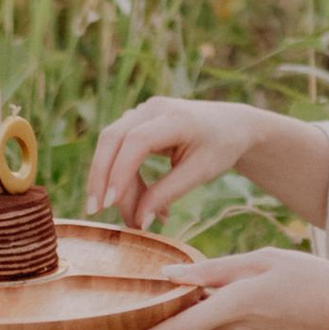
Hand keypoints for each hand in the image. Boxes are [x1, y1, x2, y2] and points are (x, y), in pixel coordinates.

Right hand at [87, 96, 265, 227]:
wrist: (232, 125)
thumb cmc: (221, 147)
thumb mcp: (201, 172)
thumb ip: (168, 193)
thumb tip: (139, 220)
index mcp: (176, 117)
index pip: (137, 141)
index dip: (120, 172)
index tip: (111, 204)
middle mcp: (153, 109)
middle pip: (112, 138)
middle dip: (100, 176)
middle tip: (96, 212)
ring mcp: (141, 112)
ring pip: (110, 145)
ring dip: (113, 182)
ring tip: (135, 217)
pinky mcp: (136, 123)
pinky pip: (119, 150)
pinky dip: (123, 177)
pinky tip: (141, 202)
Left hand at [147, 248, 328, 329]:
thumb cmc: (315, 278)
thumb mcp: (263, 261)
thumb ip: (215, 271)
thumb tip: (169, 276)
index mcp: (232, 307)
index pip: (172, 329)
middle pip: (187, 325)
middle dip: (165, 316)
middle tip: (134, 306)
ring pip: (210, 324)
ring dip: (204, 308)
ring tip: (223, 283)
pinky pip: (233, 327)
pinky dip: (230, 312)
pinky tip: (257, 294)